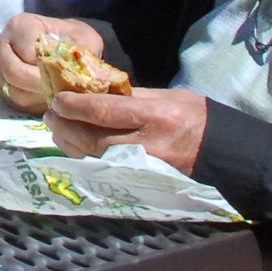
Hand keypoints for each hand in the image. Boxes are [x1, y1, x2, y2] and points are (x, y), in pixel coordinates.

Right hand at [0, 12, 108, 113]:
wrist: (63, 44)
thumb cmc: (73, 39)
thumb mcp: (84, 38)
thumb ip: (79, 52)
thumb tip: (75, 73)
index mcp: (20, 25)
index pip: (28, 52)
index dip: (47, 66)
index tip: (65, 72)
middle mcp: (1, 44)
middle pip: (14, 72)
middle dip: (40, 85)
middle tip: (62, 92)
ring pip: (13, 90)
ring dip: (37, 98)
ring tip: (58, 96)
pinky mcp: (0, 85)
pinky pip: (13, 101)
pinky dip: (33, 105)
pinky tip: (49, 100)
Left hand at [44, 86, 209, 172]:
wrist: (221, 154)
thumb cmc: (196, 118)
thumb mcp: (167, 96)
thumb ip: (132, 96)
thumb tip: (97, 89)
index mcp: (154, 117)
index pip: (105, 111)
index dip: (76, 106)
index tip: (58, 99)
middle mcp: (146, 145)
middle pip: (93, 139)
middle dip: (66, 126)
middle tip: (51, 113)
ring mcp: (142, 167)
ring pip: (94, 157)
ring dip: (69, 142)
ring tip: (57, 127)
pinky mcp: (139, 181)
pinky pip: (103, 169)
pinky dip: (84, 156)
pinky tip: (74, 145)